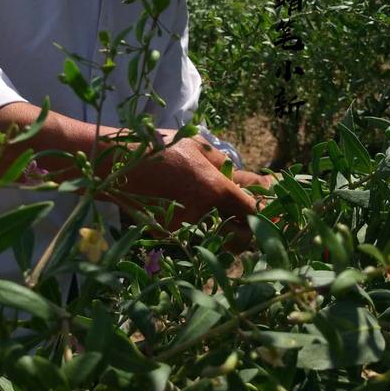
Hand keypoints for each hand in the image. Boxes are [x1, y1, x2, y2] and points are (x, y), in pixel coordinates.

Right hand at [115, 137, 259, 233]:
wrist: (115, 165)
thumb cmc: (159, 148)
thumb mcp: (196, 146)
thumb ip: (226, 166)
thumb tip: (251, 180)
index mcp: (214, 188)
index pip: (254, 211)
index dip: (268, 213)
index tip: (274, 207)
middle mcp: (202, 213)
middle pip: (243, 238)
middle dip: (253, 230)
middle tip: (254, 218)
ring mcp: (184, 228)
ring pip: (221, 244)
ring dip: (231, 235)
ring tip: (230, 220)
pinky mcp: (168, 236)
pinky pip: (196, 239)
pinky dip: (204, 233)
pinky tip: (199, 216)